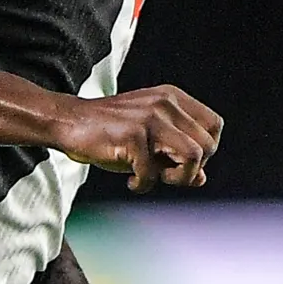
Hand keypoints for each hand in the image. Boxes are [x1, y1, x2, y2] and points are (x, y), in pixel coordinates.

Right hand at [53, 85, 224, 192]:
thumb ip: (175, 155)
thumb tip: (201, 178)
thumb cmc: (109, 134)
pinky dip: (144, 185)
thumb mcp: (149, 143)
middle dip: (192, 169)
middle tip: (166, 175)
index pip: (214, 125)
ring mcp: (151, 117)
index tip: (180, 163)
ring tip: (154, 178)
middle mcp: (166, 103)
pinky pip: (153, 171)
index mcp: (173, 98)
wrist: (68, 122)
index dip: (205, 151)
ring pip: (193, 155)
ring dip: (178, 178)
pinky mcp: (133, 135)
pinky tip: (132, 183)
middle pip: (208, 144)